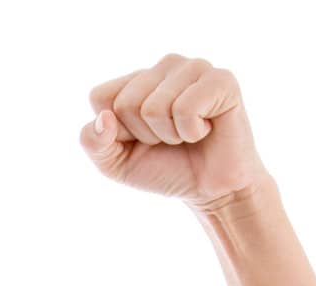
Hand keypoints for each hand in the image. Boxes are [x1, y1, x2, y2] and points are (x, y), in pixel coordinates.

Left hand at [78, 55, 272, 212]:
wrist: (210, 189)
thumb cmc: (164, 169)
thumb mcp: (114, 164)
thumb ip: (93, 143)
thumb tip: (104, 118)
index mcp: (136, 79)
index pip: (100, 96)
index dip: (116, 131)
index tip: (141, 139)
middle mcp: (164, 66)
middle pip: (126, 103)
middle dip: (144, 135)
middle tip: (170, 139)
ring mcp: (194, 68)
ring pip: (154, 107)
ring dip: (169, 135)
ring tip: (188, 134)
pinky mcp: (221, 80)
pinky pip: (185, 109)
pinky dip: (191, 132)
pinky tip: (206, 129)